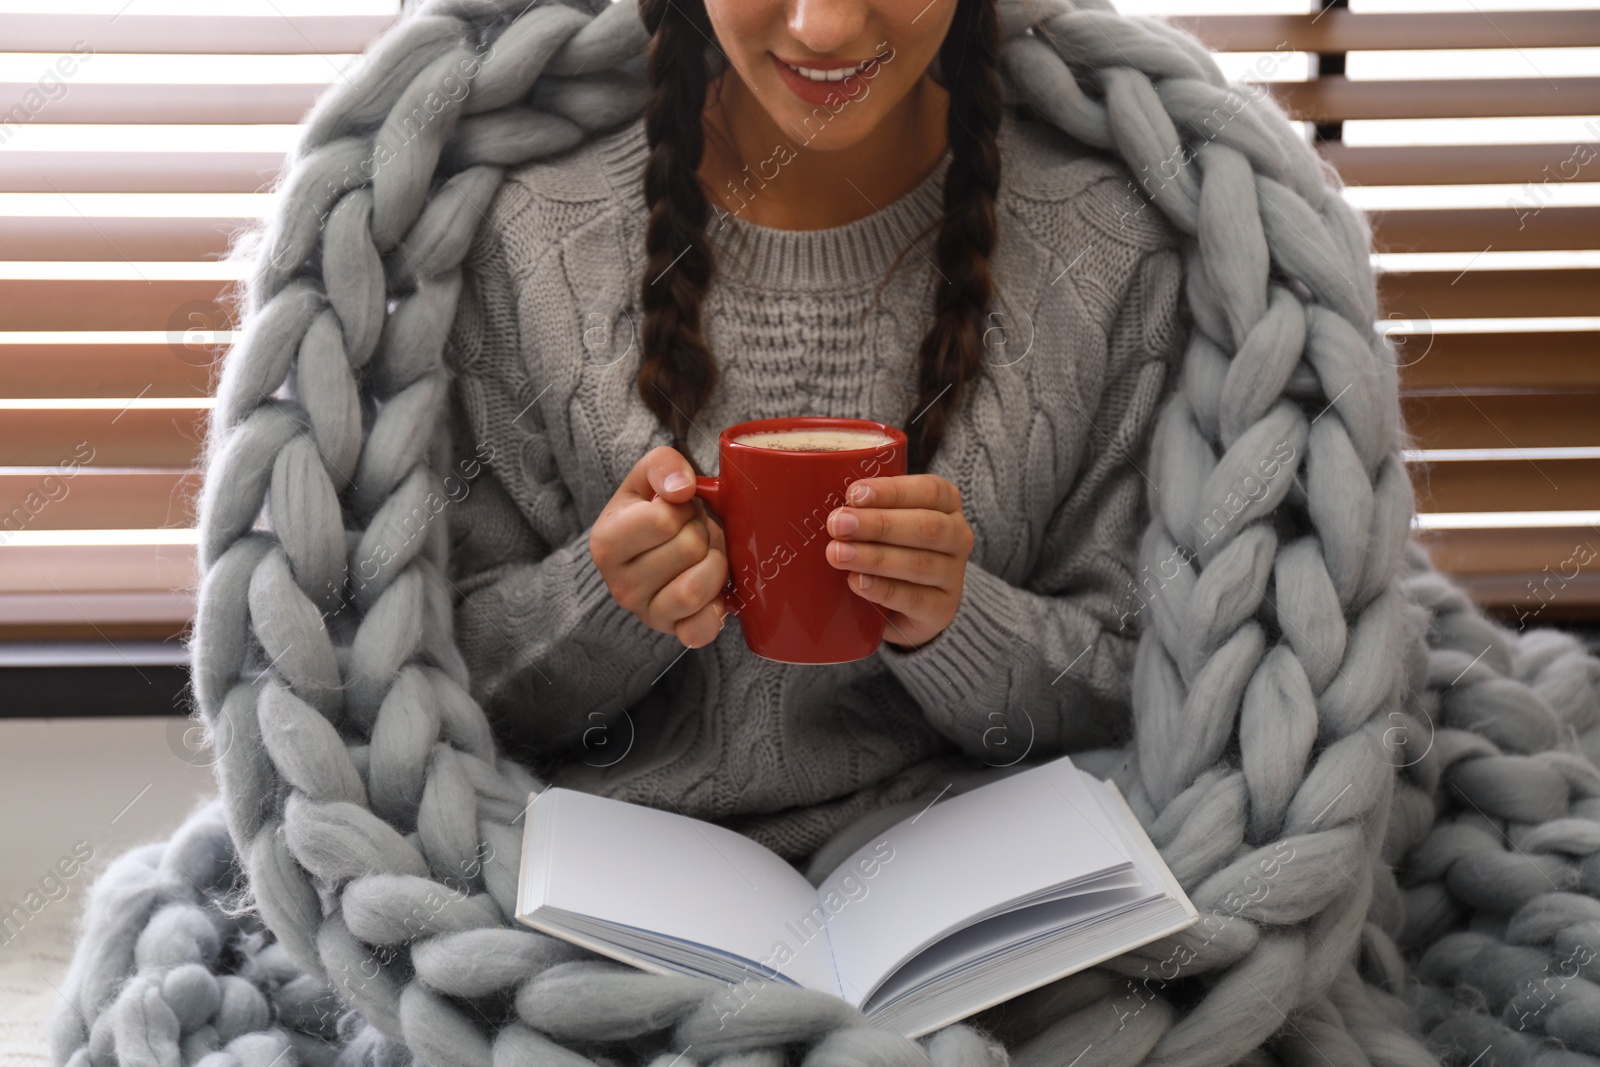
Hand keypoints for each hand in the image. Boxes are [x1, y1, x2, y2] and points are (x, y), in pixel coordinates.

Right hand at [590, 446, 729, 648]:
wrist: (656, 550)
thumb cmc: (654, 510)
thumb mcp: (649, 477)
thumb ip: (662, 465)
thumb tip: (681, 489)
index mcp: (606, 542)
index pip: (663, 520)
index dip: (685, 508)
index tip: (679, 509)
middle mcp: (619, 584)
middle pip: (688, 549)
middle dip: (703, 532)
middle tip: (695, 532)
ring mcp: (646, 613)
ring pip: (696, 589)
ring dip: (715, 564)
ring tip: (704, 556)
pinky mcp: (673, 633)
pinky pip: (702, 629)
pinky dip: (717, 608)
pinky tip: (714, 591)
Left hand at [824, 474, 973, 650]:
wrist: (904, 607)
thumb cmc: (888, 548)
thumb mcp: (882, 522)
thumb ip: (864, 508)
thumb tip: (817, 496)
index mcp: (946, 504)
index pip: (929, 490)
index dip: (892, 491)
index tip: (853, 494)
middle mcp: (957, 536)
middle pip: (925, 527)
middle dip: (878, 524)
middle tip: (837, 524)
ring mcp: (953, 576)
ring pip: (920, 563)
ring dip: (875, 557)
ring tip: (837, 554)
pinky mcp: (942, 610)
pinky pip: (915, 599)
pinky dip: (883, 590)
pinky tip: (857, 583)